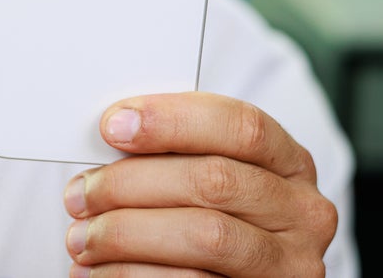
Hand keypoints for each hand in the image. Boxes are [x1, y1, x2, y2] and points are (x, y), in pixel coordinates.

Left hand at [63, 91, 337, 276]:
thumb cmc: (206, 216)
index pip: (241, 126)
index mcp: (289, 163)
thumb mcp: (205, 175)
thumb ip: (175, 153)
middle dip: (132, 183)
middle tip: (80, 194)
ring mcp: (289, 265)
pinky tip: (96, 273)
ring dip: (126, 234)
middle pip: (213, 182)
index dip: (173, 121)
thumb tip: (114, 131)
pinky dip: (131, 276)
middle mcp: (302, 213)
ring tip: (81, 238)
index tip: (113, 125)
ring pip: (205, 236)